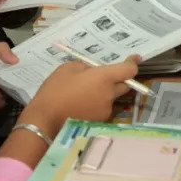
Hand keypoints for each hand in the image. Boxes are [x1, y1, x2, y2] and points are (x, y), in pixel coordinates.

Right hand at [20, 57, 140, 136]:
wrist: (45, 121)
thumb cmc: (55, 91)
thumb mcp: (68, 69)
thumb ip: (85, 67)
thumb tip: (92, 71)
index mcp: (104, 78)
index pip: (129, 70)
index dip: (133, 63)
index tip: (136, 58)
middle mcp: (109, 95)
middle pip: (125, 85)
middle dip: (119, 79)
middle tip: (105, 76)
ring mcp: (105, 110)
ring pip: (112, 98)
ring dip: (105, 93)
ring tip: (85, 92)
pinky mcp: (99, 122)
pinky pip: (103, 109)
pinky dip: (97, 105)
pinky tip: (81, 105)